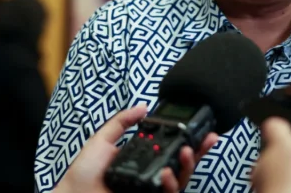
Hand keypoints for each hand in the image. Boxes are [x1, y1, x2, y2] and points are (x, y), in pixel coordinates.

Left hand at [53, 104, 218, 192]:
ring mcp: (152, 190)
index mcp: (143, 160)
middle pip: (183, 163)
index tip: (200, 127)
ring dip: (189, 164)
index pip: (171, 148)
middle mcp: (151, 175)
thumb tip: (143, 107)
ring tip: (186, 151)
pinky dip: (172, 183)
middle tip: (207, 138)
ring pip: (182, 180)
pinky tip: (166, 173)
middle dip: (199, 150)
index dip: (188, 138)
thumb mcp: (102, 140)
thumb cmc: (82, 175)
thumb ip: (121, 121)